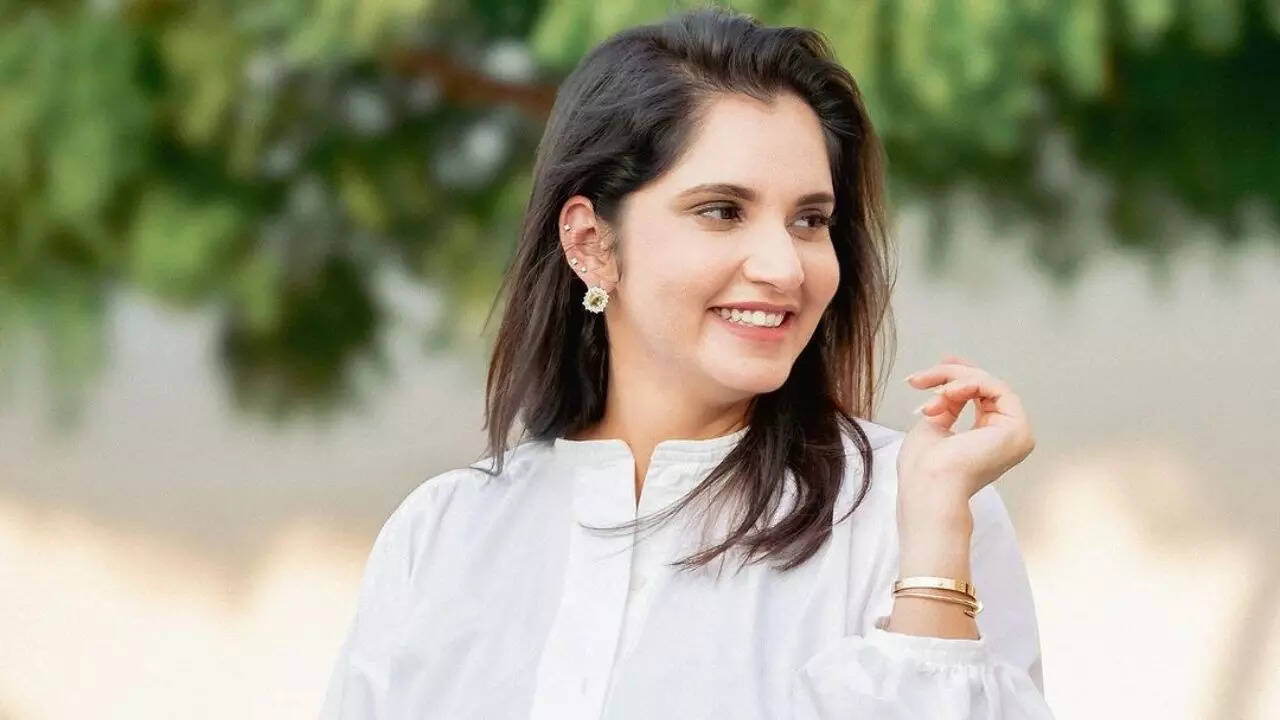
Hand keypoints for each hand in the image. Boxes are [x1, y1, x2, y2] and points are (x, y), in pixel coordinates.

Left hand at [898, 353, 1036, 517]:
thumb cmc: (924, 468)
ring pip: (989, 384)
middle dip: (952, 374)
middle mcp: (1007, 437)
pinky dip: (969, 384)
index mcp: (989, 440)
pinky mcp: (1018, 429)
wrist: (928, 485)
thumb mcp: (935, 425)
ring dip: (954, 380)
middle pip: (985, 387)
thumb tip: (951, 384)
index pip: (983, 396)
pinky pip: (997, 388)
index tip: (940, 362)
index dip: (962, 374)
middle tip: (922, 378)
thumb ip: (948, 405)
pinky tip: (947, 393)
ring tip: (930, 391)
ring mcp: (1016, 433)